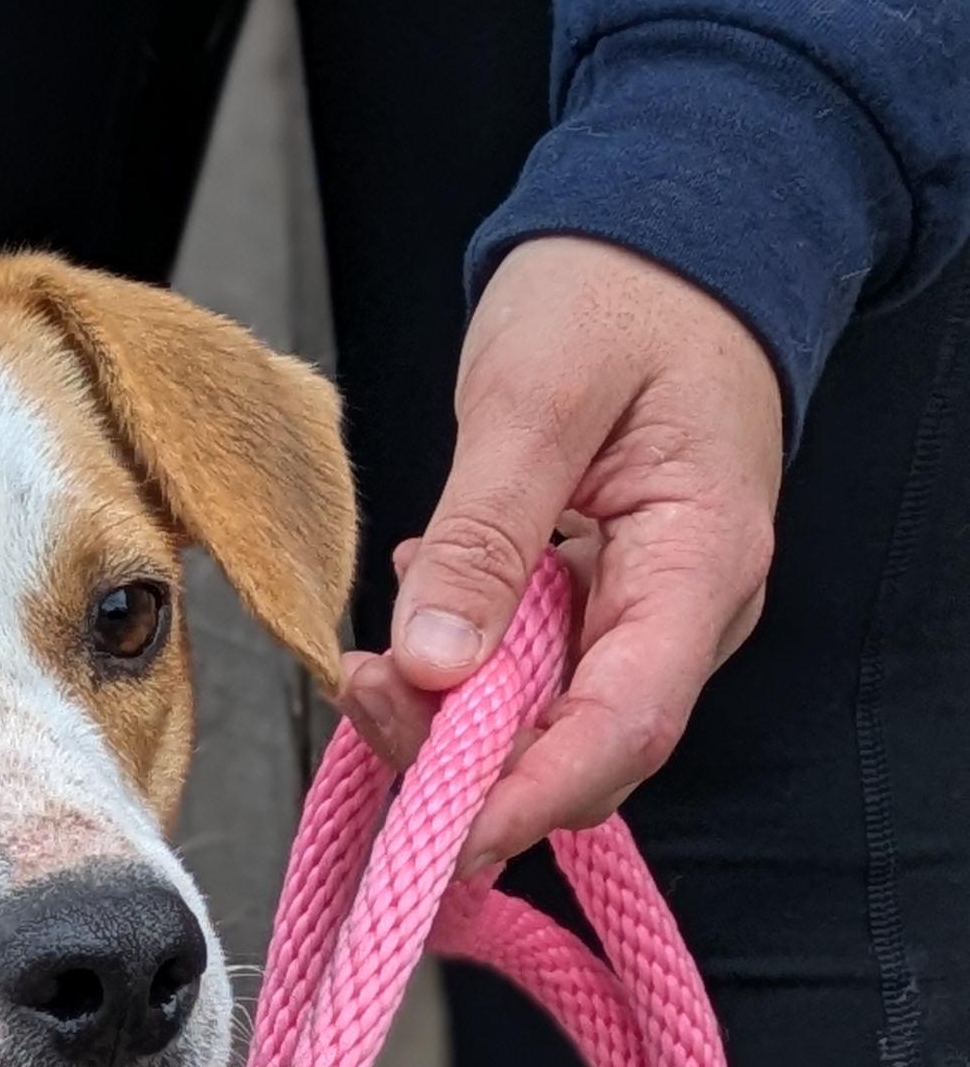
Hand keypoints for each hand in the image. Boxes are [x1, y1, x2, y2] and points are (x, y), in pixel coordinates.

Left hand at [338, 237, 782, 878]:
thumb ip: (486, 533)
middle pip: (580, 746)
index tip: (439, 833)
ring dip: (449, 716)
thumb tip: (436, 663)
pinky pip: (526, 674)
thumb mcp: (534, 396)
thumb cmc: (620, 291)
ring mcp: (644, 611)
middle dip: (464, 756)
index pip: (625, 727)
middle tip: (363, 693)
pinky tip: (410, 628)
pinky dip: (458, 671)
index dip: (529, 795)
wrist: (667, 233)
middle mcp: (685, 609)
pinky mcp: (598, 603)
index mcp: (702, 561)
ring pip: (543, 721)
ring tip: (368, 663)